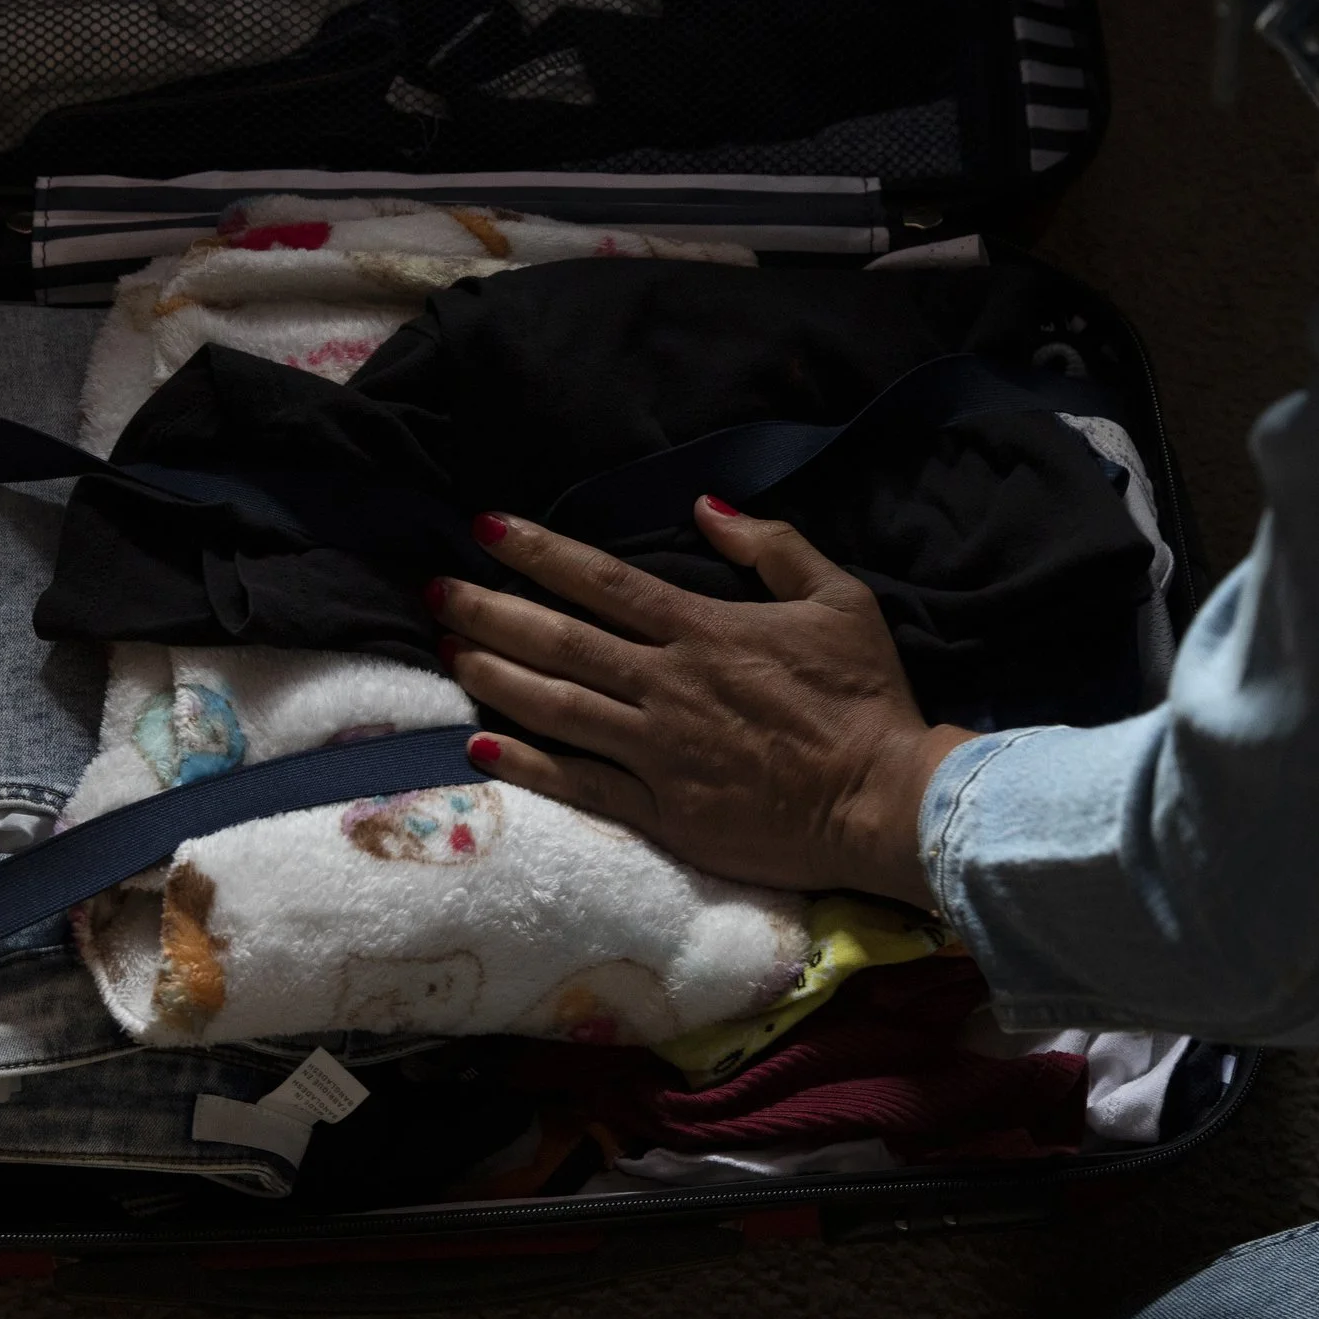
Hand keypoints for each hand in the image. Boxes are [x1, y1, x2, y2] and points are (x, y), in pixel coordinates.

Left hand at [426, 499, 976, 908]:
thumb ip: (771, 547)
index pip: (602, 582)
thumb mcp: (837, 600)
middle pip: (559, 641)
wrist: (884, 802)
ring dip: (494, 678)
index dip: (538, 552)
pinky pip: (580, 784)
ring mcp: (659, 752)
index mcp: (704, 631)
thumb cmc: (866, 699)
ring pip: (556, 707)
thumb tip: (704, 505)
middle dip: (489, 612)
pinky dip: (527, 766)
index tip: (484, 528)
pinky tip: (480, 748)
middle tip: (434, 592)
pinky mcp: (663, 812)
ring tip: (444, 654)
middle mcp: (667, 686)